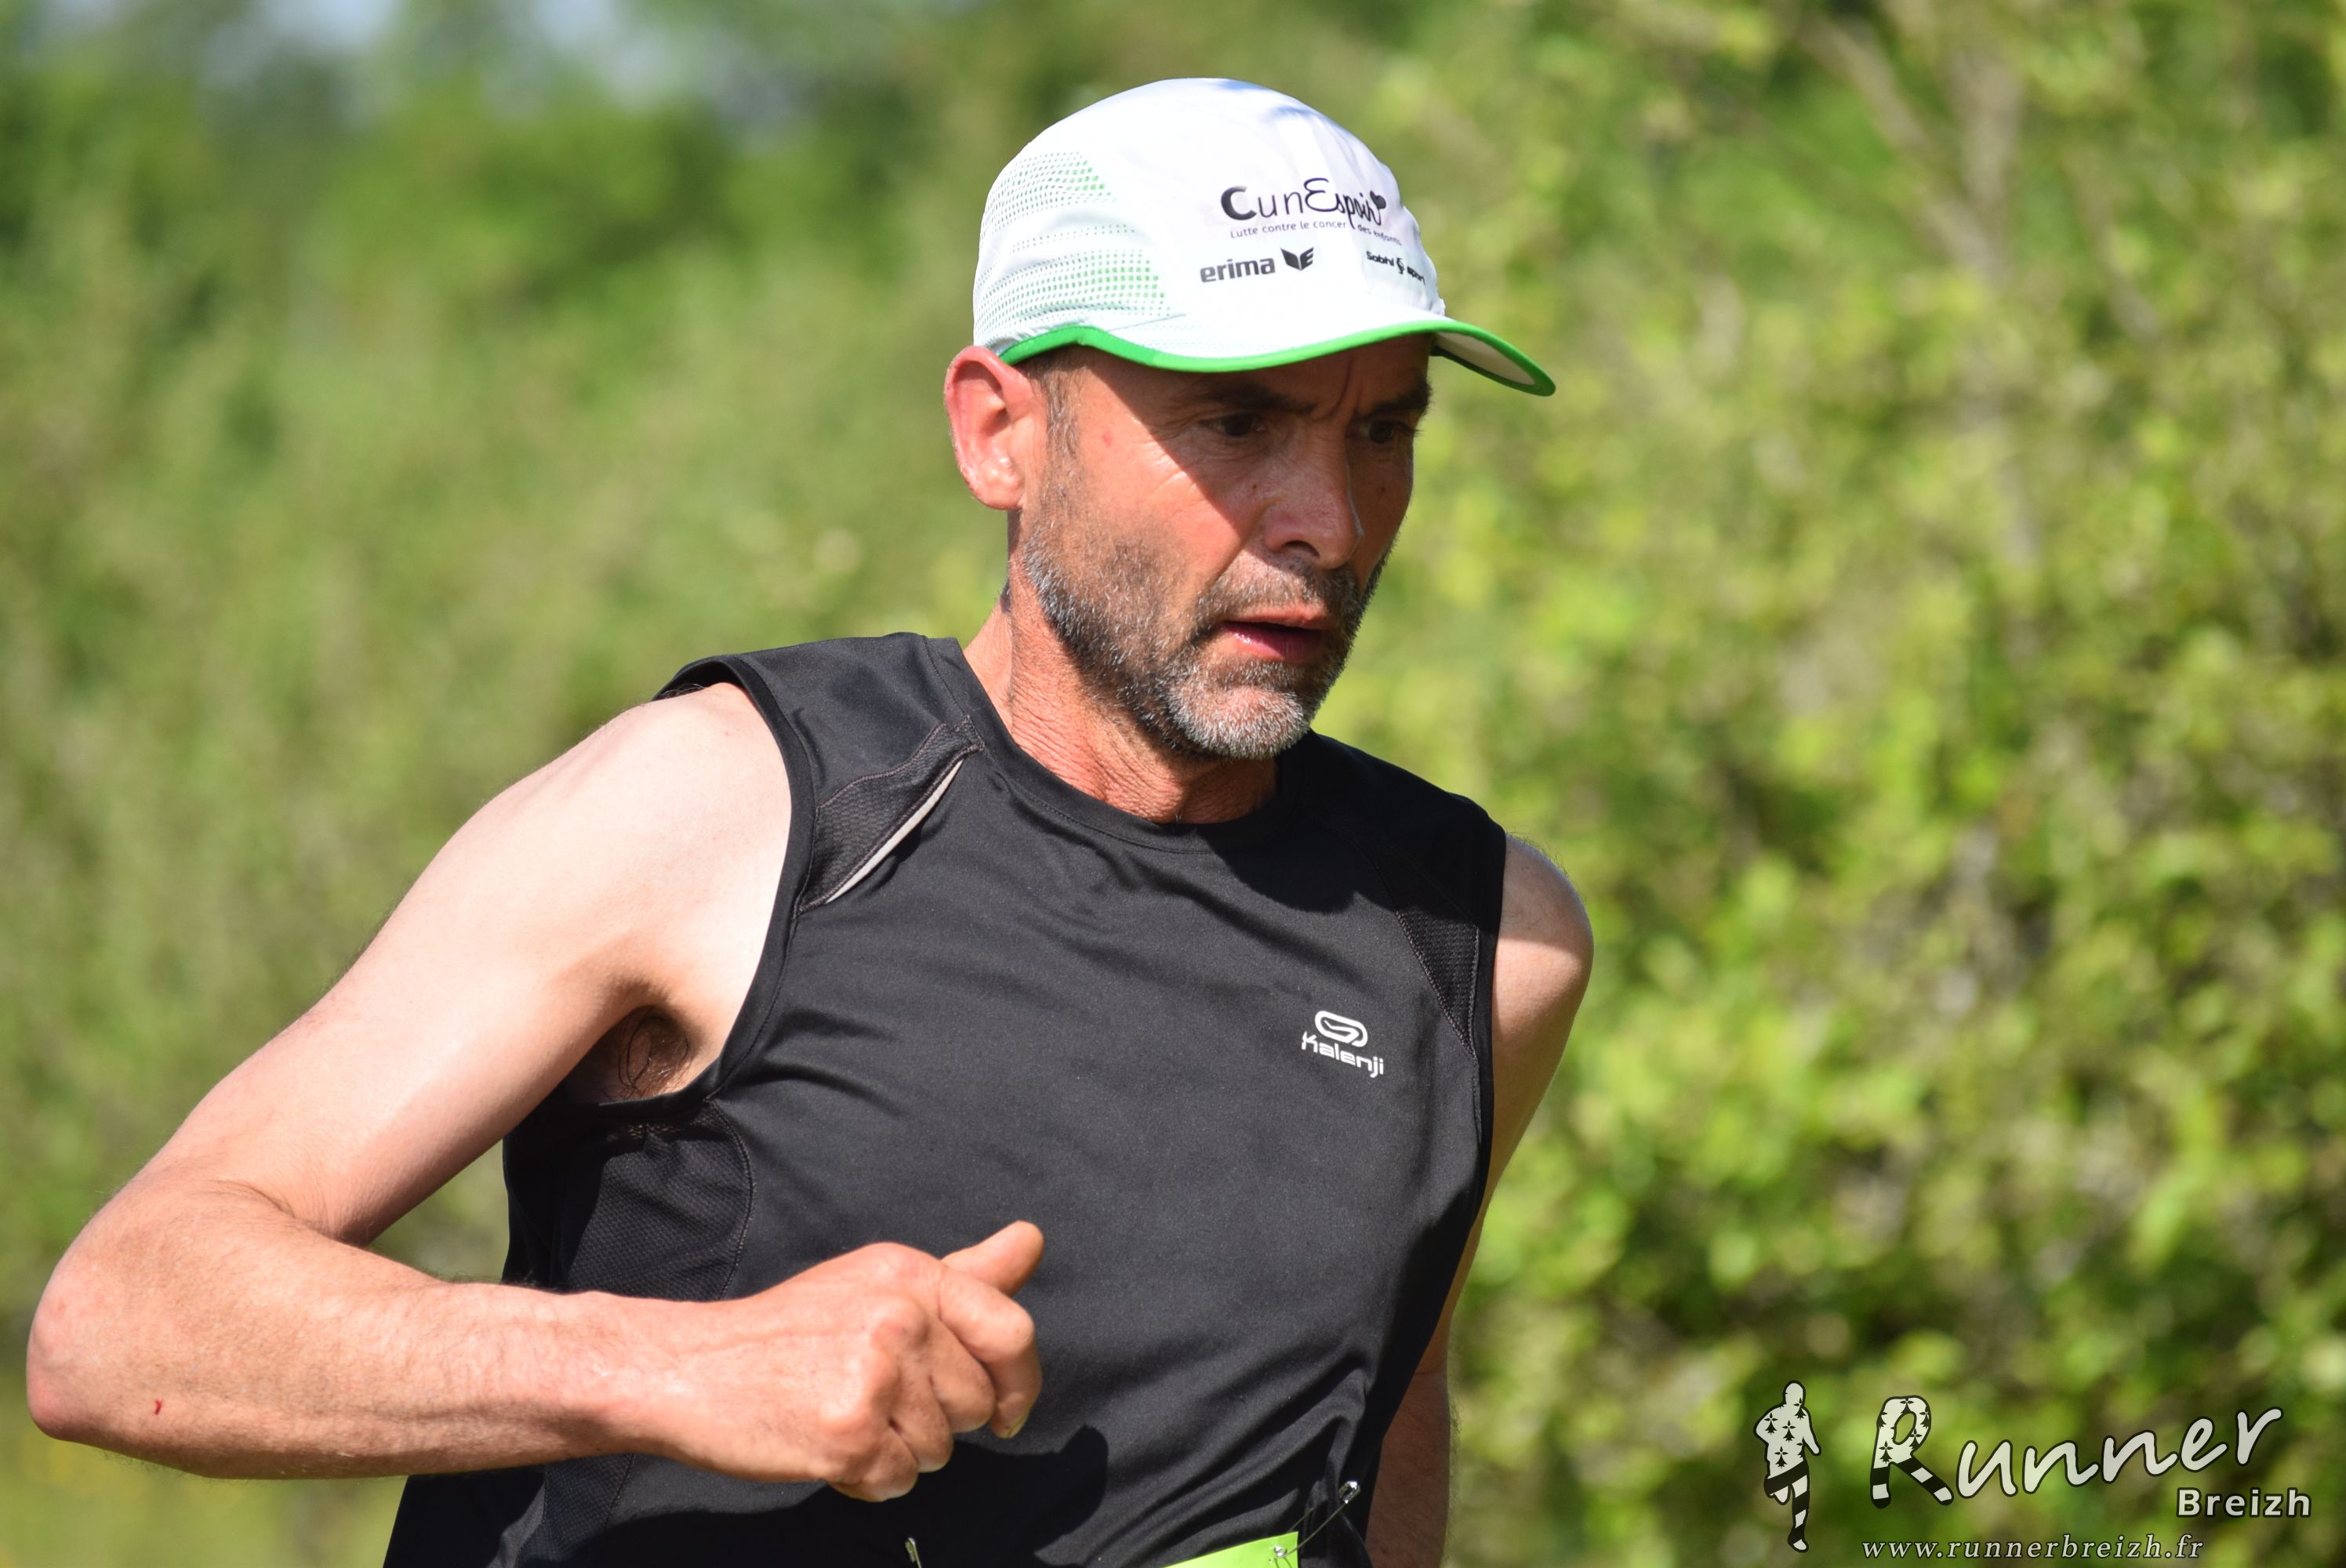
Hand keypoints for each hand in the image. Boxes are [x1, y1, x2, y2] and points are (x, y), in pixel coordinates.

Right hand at [635, 1220, 1043, 1499]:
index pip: (1011, 1331)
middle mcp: (900, 1317)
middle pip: (977, 1403)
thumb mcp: (877, 1282)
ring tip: (841, 1416)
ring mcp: (875, 1375)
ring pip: (941, 1449)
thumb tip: (1033, 1240)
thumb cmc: (789, 1333)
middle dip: (937, 1420)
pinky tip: (825, 1446)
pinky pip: (899, 1482)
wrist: (690, 1368)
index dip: (1019, 1382)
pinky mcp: (850, 1433)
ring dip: (899, 1452)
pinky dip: (867, 1481)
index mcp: (911, 1275)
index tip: (1005, 1411)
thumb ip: (963, 1273)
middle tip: (872, 1399)